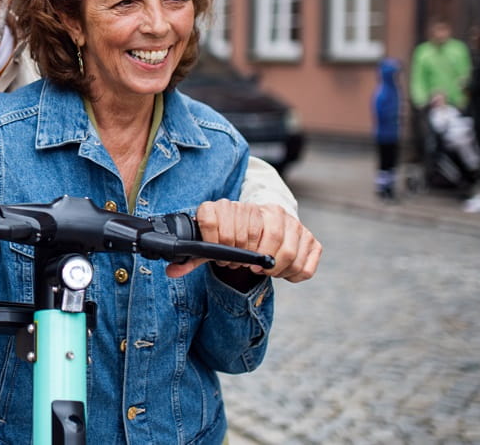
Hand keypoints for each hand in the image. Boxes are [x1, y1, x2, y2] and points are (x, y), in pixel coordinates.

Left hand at [166, 199, 320, 282]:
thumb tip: (171, 271)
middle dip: (250, 261)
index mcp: (229, 207)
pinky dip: (293, 273)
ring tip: (262, 270)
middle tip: (246, 268)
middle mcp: (262, 209)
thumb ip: (193, 257)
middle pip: (259, 239)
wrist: (261, 220)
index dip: (219, 243)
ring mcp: (288, 220)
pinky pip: (304, 262)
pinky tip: (282, 272)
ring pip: (285, 251)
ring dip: (273, 269)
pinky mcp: (308, 235)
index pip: (217, 220)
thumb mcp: (211, 243)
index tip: (223, 258)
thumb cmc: (232, 235)